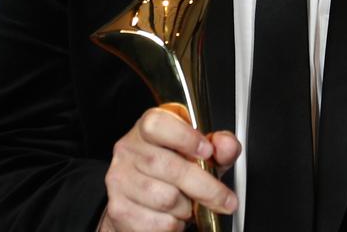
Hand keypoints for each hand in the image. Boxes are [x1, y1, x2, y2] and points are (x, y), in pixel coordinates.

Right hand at [98, 104, 240, 231]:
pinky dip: (175, 225)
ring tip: (189, 204)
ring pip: (166, 199)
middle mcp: (128, 150)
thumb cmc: (172, 170)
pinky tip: (173, 216)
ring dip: (187, 208)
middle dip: (206, 188)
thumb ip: (219, 146)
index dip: (186, 138)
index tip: (208, 151)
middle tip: (225, 199)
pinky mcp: (119, 209)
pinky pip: (158, 223)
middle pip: (169, 168)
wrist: (139, 200)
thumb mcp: (201, 153)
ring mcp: (120, 180)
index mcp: (147, 128)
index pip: (158, 125)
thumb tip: (227, 145)